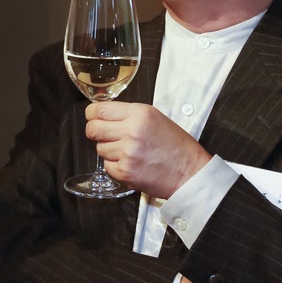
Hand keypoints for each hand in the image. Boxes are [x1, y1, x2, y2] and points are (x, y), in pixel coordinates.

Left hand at [84, 101, 210, 199]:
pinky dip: (115, 166)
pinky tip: (131, 163)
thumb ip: (129, 114)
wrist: (189, 173)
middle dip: (95, 132)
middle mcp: (131, 131)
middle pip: (93, 129)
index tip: (93, 117)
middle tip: (104, 134)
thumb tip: (103, 114)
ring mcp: (127, 153)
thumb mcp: (155, 118)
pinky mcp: (125, 172)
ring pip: (100, 148)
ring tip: (128, 151)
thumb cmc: (176, 146)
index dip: (92, 114)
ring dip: (109, 150)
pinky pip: (107, 166)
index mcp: (139, 114)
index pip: (100, 110)